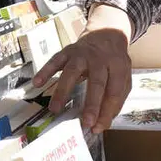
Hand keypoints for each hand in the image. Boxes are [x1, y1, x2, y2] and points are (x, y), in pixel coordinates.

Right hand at [32, 6, 132, 132]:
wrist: (107, 33)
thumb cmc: (114, 63)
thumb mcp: (123, 78)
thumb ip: (116, 100)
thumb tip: (102, 123)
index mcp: (119, 67)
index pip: (115, 91)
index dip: (107, 111)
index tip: (98, 127)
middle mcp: (101, 59)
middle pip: (97, 82)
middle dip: (92, 104)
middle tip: (86, 122)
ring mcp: (83, 54)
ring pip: (72, 72)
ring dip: (63, 91)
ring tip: (55, 109)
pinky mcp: (68, 51)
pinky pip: (55, 61)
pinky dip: (45, 71)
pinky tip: (37, 83)